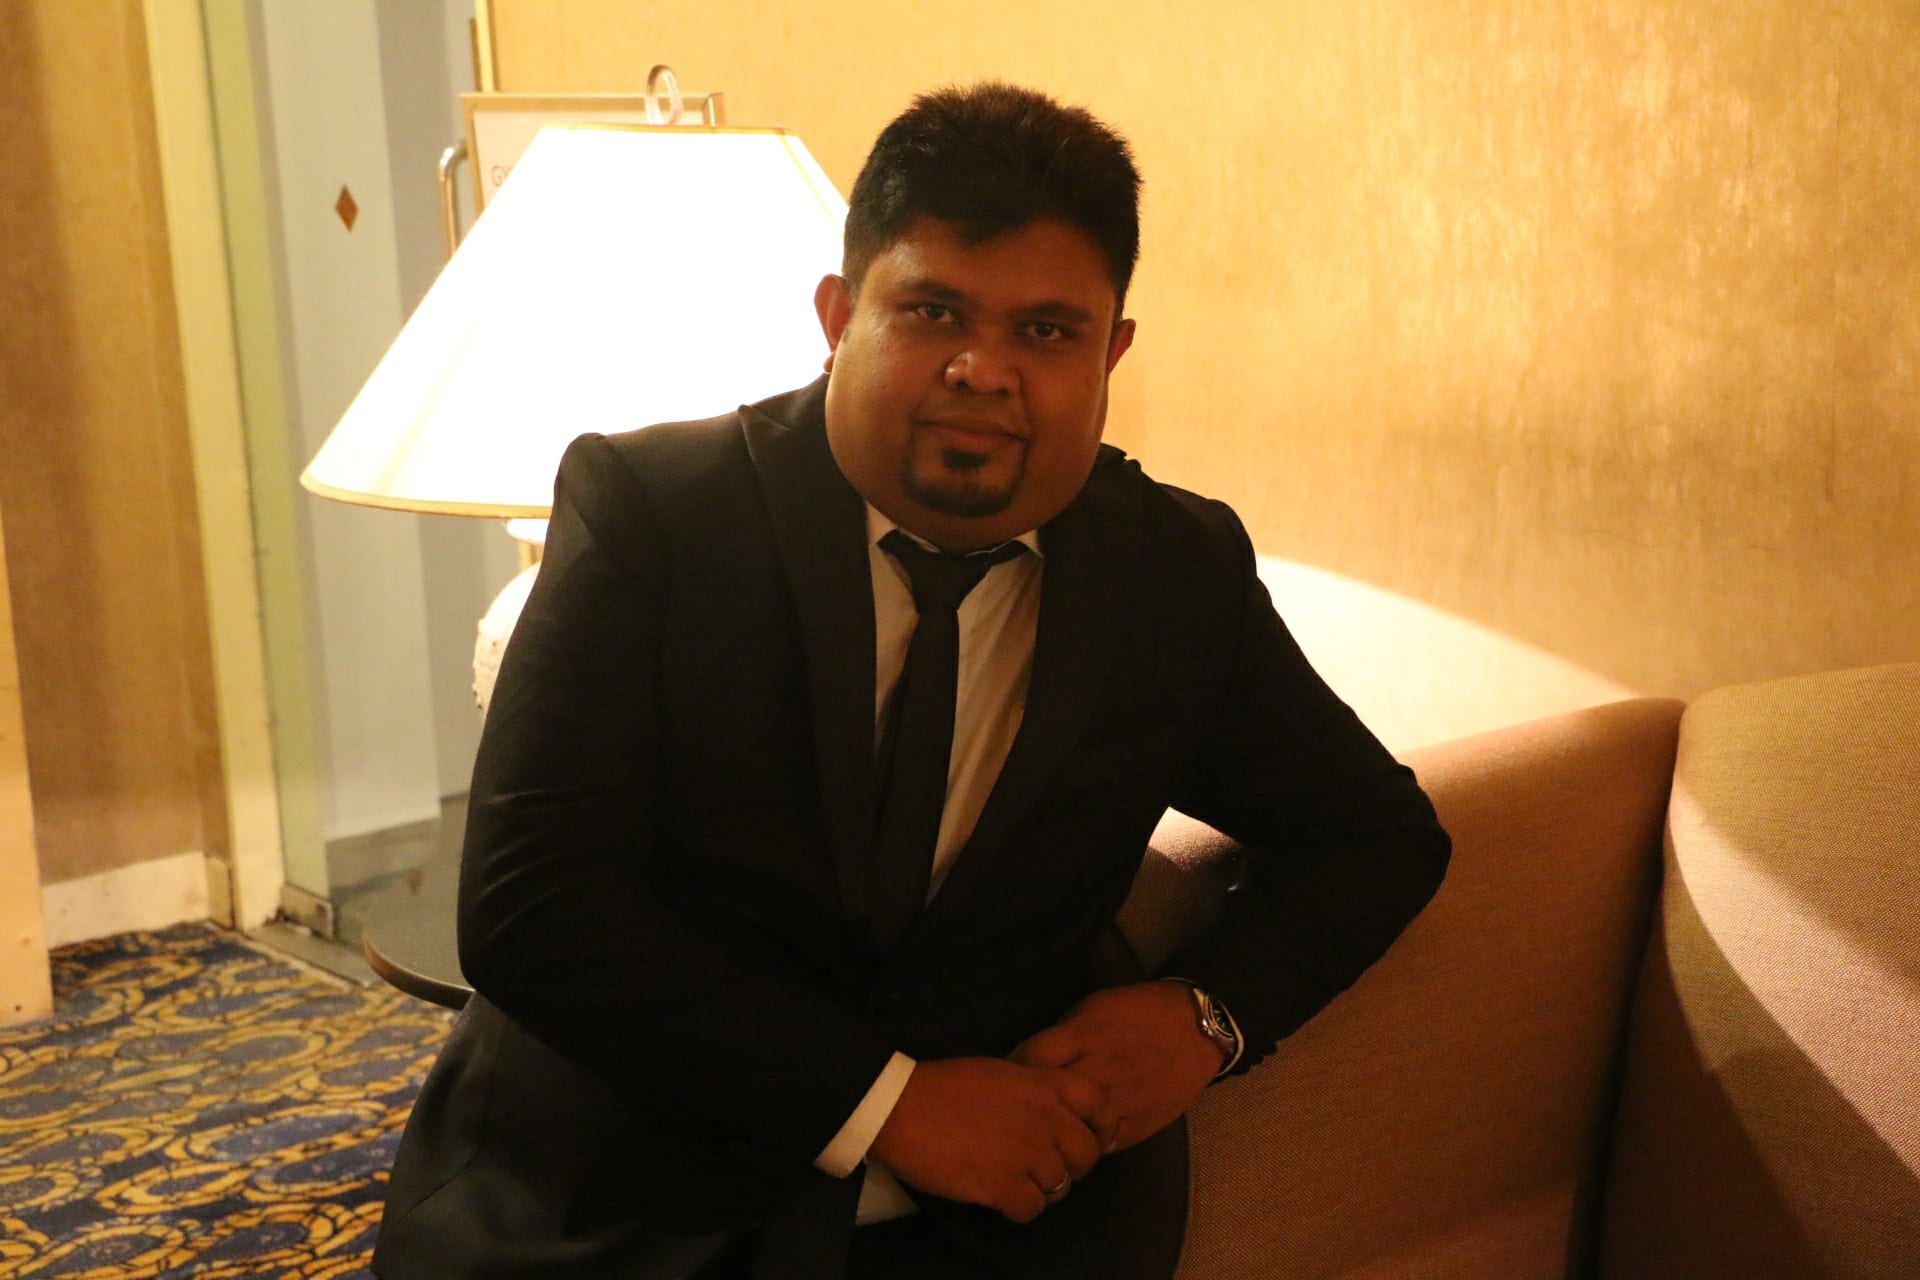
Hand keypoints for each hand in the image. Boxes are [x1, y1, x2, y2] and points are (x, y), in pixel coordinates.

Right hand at [868, 1056, 1110, 1222]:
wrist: (899, 1105)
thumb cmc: (945, 1084)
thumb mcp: (1002, 1072)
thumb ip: (1036, 1091)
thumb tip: (1054, 1115)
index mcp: (1044, 1084)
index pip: (1100, 1105)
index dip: (1101, 1125)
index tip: (1087, 1136)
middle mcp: (1044, 1118)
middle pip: (1086, 1155)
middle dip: (1071, 1166)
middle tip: (1044, 1166)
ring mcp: (1026, 1154)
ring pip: (1061, 1187)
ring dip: (1042, 1189)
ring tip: (1016, 1181)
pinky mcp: (1003, 1186)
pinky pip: (1032, 1210)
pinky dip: (1019, 1208)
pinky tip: (1000, 1197)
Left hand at [1009, 981, 1220, 1153]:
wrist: (1195, 1030)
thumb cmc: (1137, 1011)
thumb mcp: (1091, 1009)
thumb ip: (1062, 1037)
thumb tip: (1031, 1061)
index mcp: (1083, 1037)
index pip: (1031, 1058)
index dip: (1010, 1069)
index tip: (1001, 1077)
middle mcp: (1097, 1073)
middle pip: (1047, 1098)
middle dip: (1025, 1106)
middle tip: (1009, 1112)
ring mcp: (1117, 1104)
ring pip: (1072, 1130)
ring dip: (1051, 1133)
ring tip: (1035, 1136)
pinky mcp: (1135, 1127)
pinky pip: (1099, 1146)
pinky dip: (1081, 1145)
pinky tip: (1069, 1143)